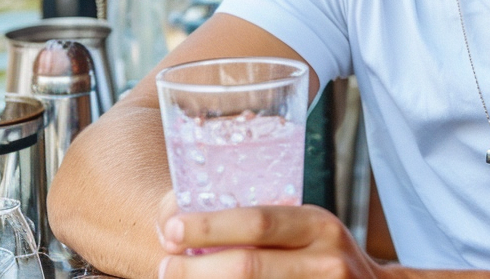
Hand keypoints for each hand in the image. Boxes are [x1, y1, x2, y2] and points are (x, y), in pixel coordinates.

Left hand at [156, 192, 388, 278]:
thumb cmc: (325, 256)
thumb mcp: (308, 229)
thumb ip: (267, 225)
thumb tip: (189, 220)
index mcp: (317, 225)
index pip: (258, 223)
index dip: (210, 227)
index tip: (173, 230)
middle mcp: (324, 261)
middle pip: (248, 266)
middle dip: (196, 268)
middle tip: (165, 266)